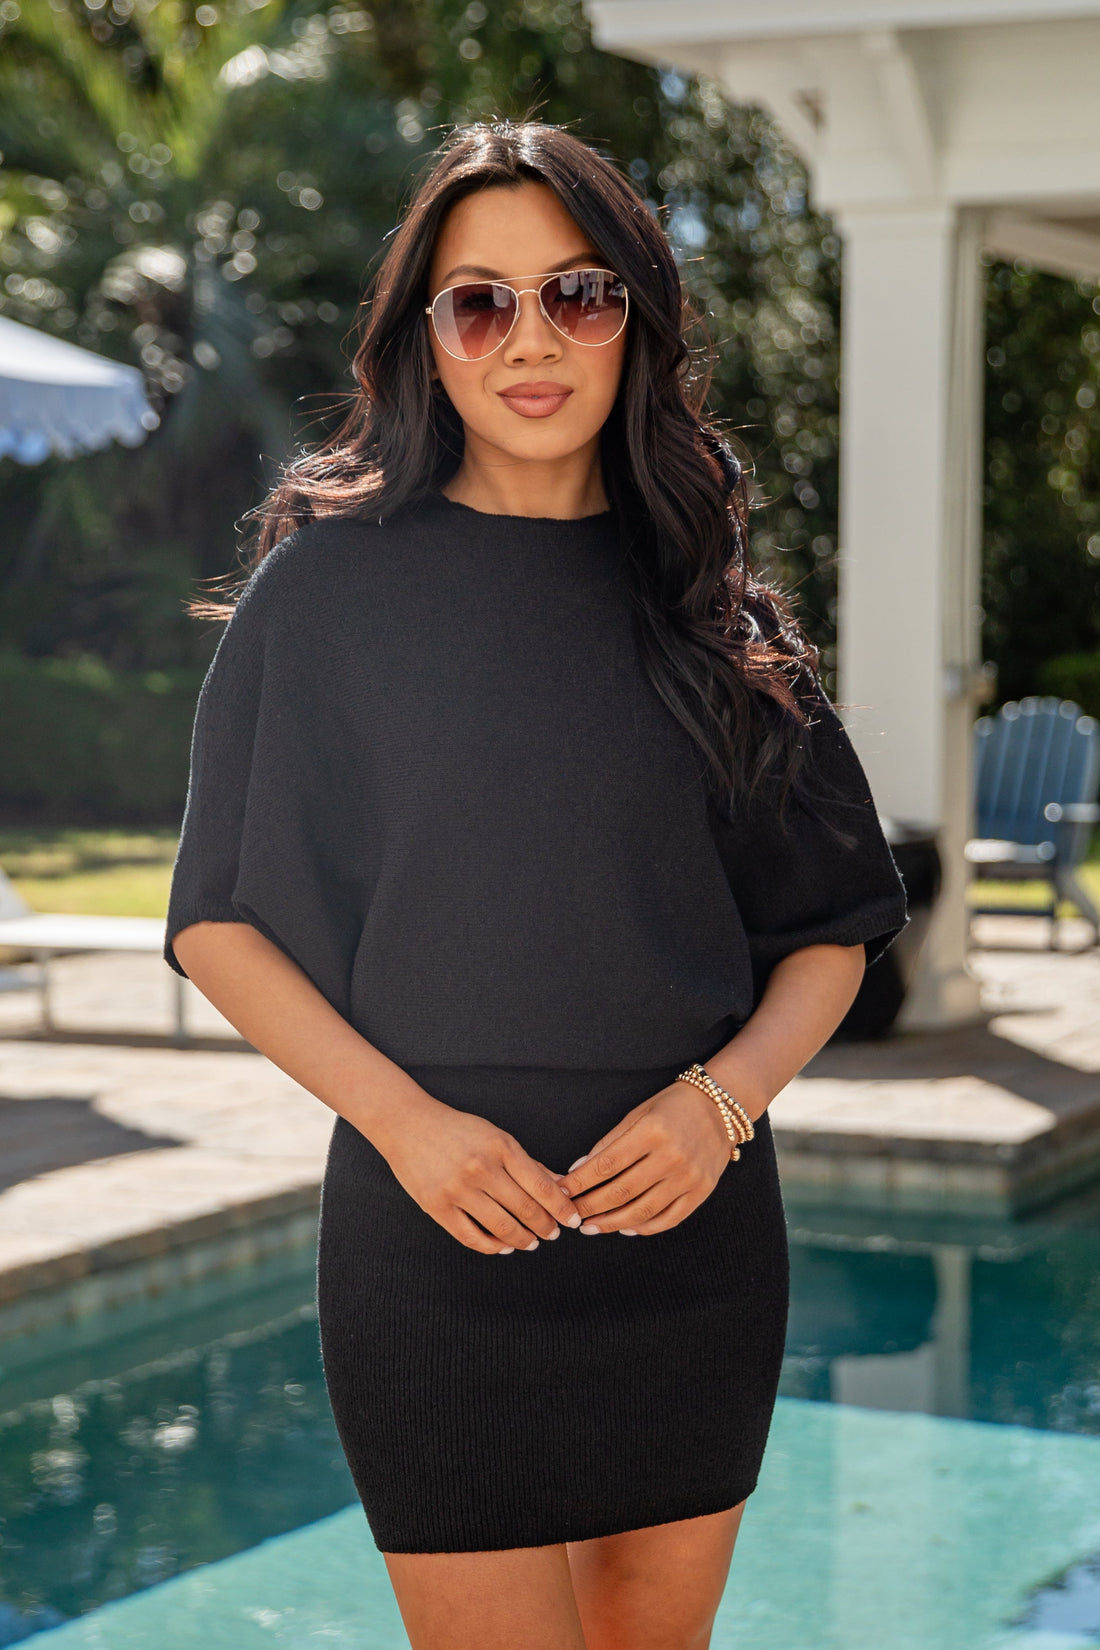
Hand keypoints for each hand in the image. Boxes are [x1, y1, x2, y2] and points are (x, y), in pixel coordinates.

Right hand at [381, 1097, 582, 1255]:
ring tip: (531, 1243)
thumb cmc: (457, 1129)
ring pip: (502, 1227)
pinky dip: (492, 1247)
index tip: (572, 1220)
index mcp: (501, 1147)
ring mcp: (458, 1189)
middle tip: (553, 1234)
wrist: (408, 1125)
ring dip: (522, 1240)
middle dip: (545, 1227)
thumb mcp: (497, 1137)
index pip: (542, 1186)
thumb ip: (529, 1163)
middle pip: (525, 1209)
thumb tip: (561, 1185)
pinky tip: (503, 1247)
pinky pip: (471, 1237)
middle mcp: (481, 1168)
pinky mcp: (437, 1207)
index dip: (561, 1208)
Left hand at [553, 1079, 732, 1236]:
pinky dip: (645, 1228)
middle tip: (571, 1216)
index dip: (580, 1182)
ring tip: (592, 1227)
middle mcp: (672, 1156)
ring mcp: (689, 1177)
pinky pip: (669, 1219)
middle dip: (591, 1207)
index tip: (561, 1192)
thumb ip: (609, 1143)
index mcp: (652, 1132)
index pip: (606, 1165)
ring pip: (643, 1211)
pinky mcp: (702, 1191)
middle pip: (621, 1191)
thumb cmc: (672, 1107)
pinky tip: (626, 1228)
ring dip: (612, 1223)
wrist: (720, 1107)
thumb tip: (578, 1170)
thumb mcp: (638, 1114)